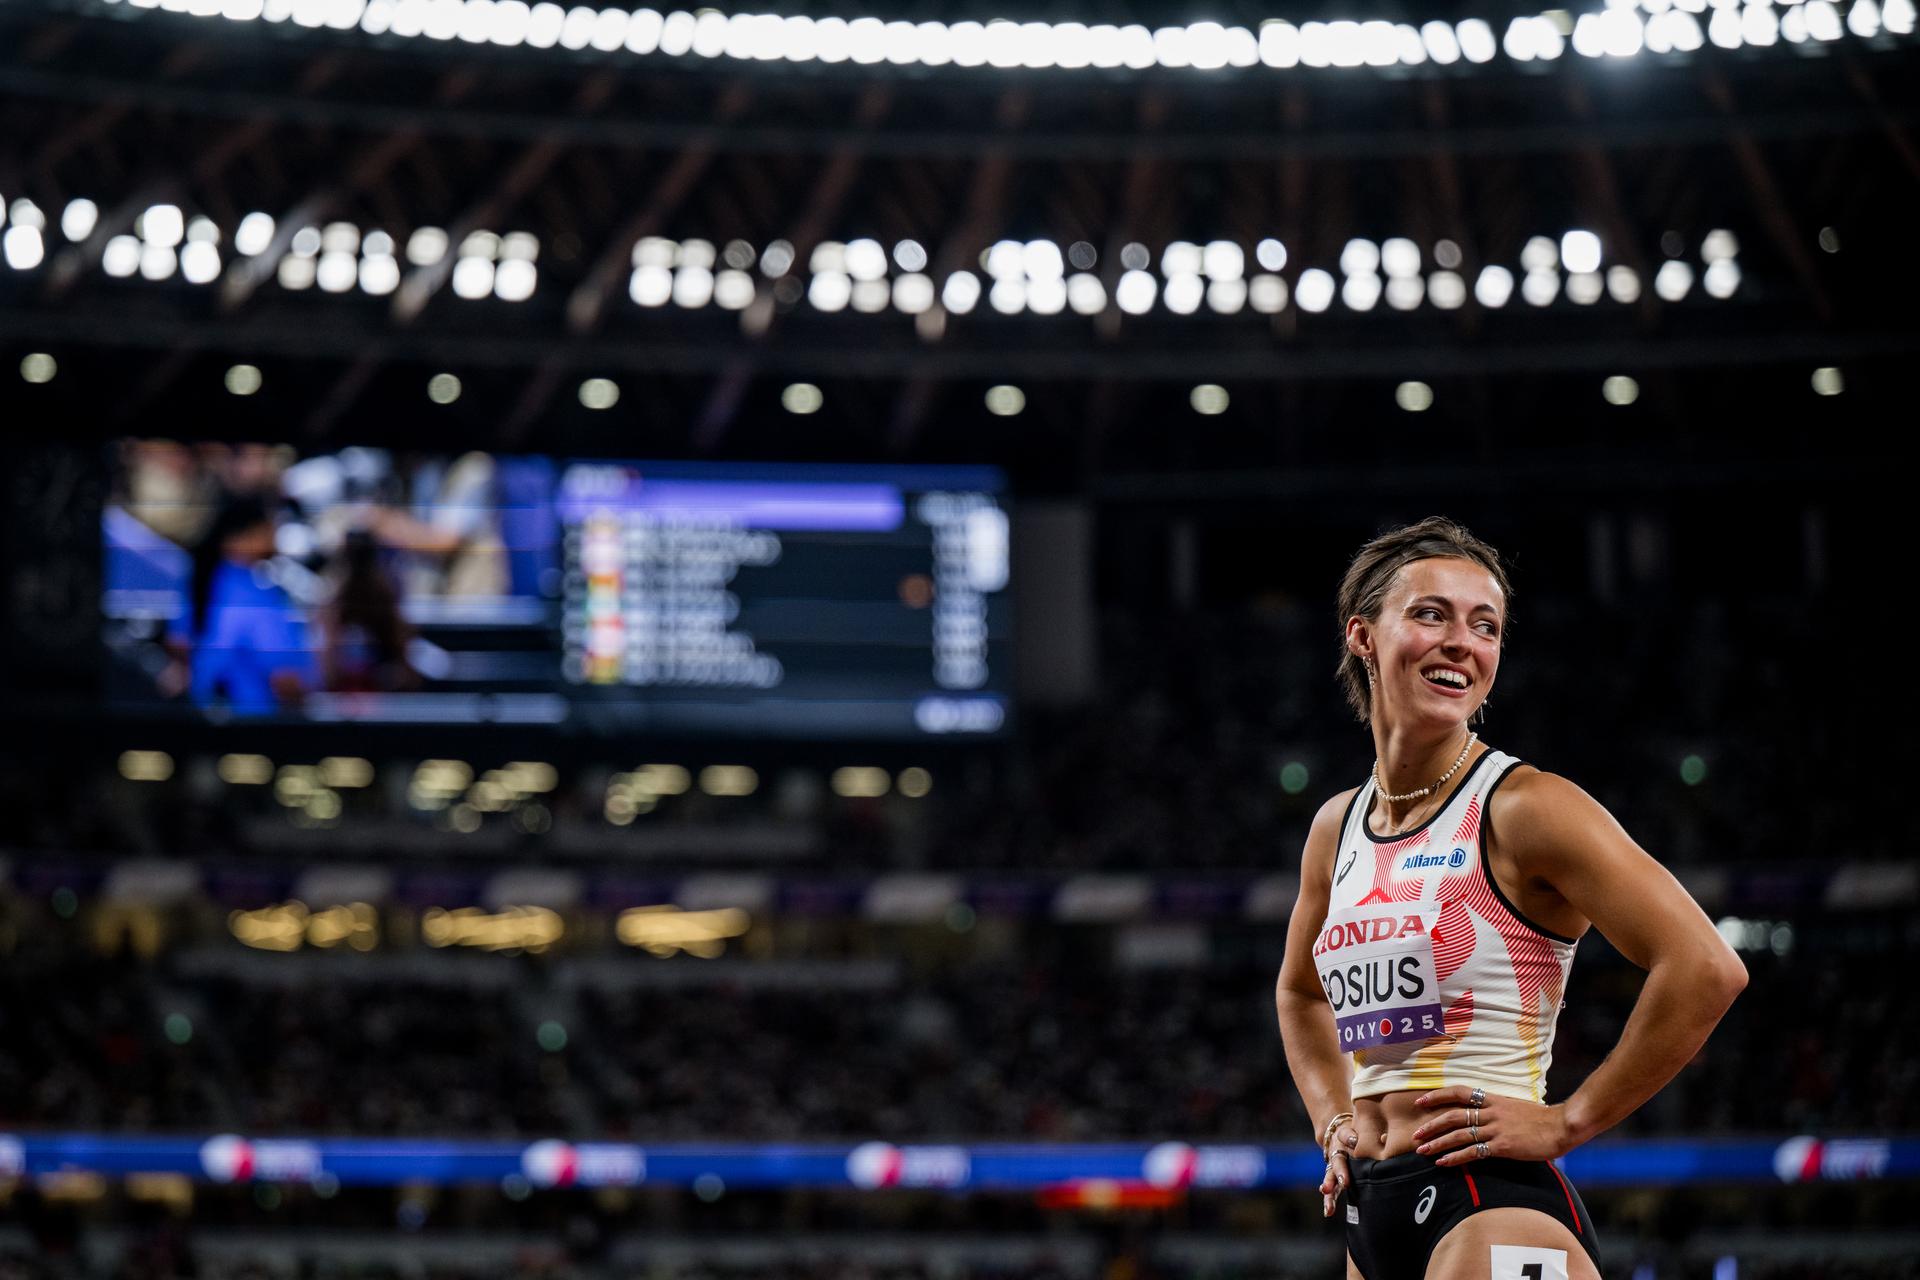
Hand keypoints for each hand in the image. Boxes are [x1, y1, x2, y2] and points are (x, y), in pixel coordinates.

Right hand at [1319, 1119, 1358, 1216]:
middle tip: (1344, 1182)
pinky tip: (1328, 1212)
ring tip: (1328, 1202)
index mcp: (1342, 1138)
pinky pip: (1331, 1191)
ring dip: (1330, 1191)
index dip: (1349, 1138)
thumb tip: (1361, 1140)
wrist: (1336, 1137)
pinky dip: (1329, 1201)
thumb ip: (1354, 1134)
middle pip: (1337, 1163)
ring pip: (1330, 1179)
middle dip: (1340, 1173)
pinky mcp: (1335, 1180)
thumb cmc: (1353, 1134)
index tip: (1354, 1141)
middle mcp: (1336, 1155)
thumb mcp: (1353, 1129)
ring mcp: (1333, 1169)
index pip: (1345, 1136)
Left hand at [1412, 1087, 1572, 1165]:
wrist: (1562, 1126)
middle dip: (1431, 1125)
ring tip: (1422, 1150)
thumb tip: (1481, 1116)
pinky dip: (1455, 1157)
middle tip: (1416, 1134)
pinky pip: (1473, 1152)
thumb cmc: (1541, 1119)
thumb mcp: (1514, 1107)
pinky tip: (1443, 1162)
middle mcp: (1490, 1112)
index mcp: (1493, 1099)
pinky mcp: (1502, 1146)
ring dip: (1438, 1143)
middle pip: (1453, 1116)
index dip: (1437, 1096)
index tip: (1421, 1101)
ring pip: (1458, 1135)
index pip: (1458, 1092)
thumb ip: (1496, 1111)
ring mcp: (1495, 1129)